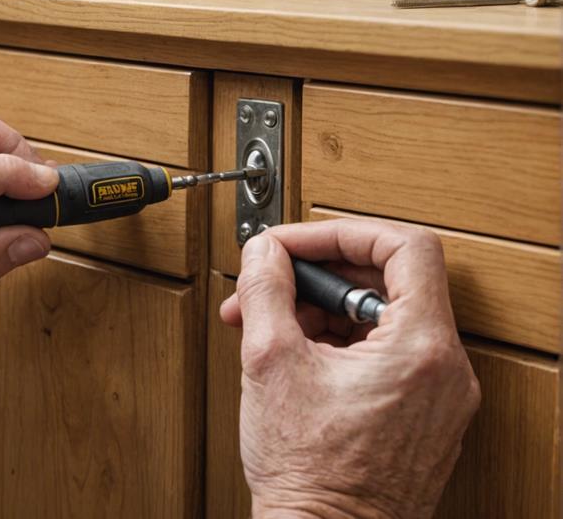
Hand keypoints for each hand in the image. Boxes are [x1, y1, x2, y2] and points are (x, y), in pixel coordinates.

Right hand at [219, 219, 480, 518]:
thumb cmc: (310, 476)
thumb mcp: (271, 363)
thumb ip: (265, 290)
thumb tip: (262, 252)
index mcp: (421, 349)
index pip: (404, 247)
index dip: (344, 232)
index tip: (298, 244)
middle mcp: (444, 370)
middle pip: (389, 281)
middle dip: (318, 276)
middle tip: (269, 286)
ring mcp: (438, 396)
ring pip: (382, 319)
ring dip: (322, 310)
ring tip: (269, 329)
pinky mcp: (422, 416)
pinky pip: (385, 354)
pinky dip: (339, 343)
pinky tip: (294, 357)